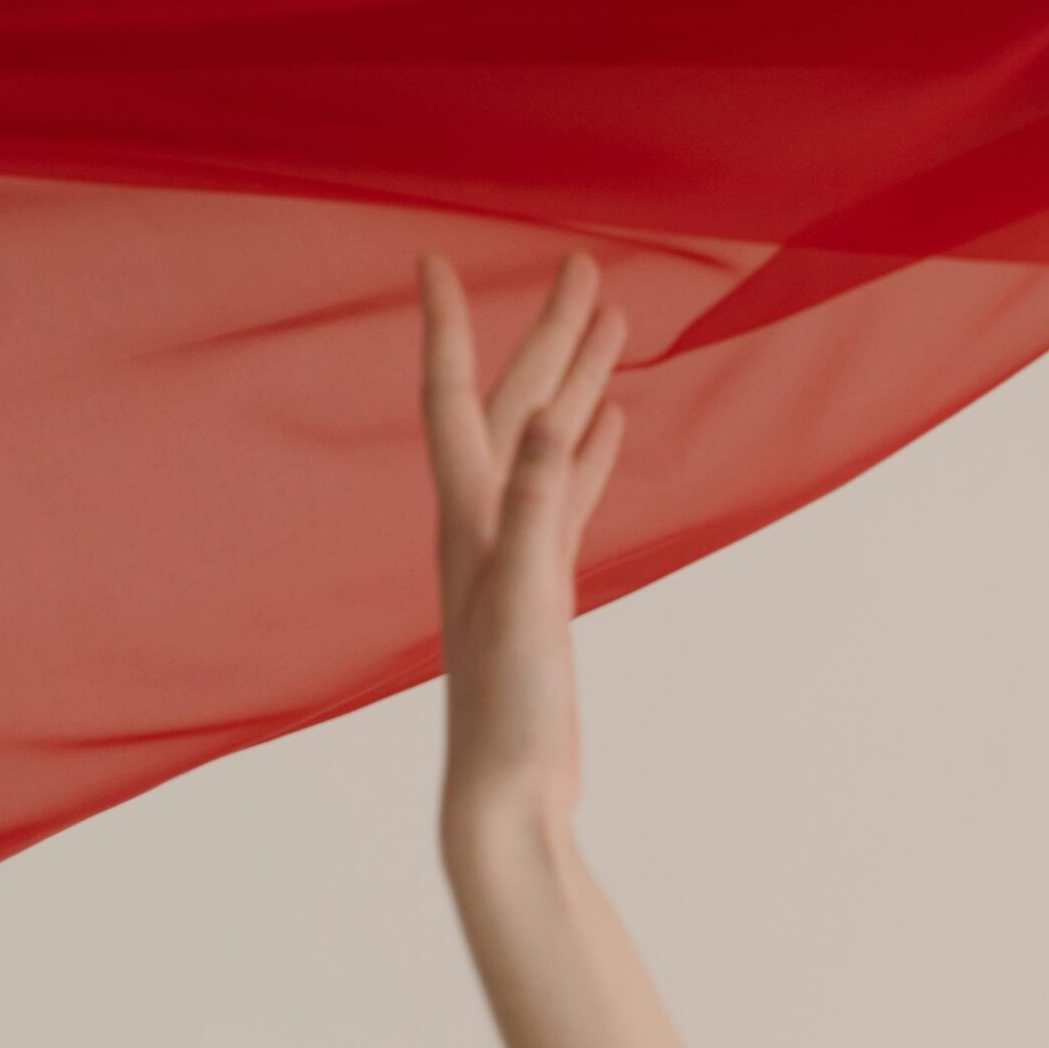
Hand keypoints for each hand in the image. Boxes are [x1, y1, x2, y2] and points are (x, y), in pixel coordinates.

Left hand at [418, 249, 628, 840]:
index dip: (446, 328)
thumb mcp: (526, 598)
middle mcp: (484, 520)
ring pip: (547, 439)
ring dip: (575, 379)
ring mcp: (515, 548)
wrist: (505, 789)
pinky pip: (568, 491)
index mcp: (470, 516)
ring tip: (613, 320)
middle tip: (586, 265)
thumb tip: (553, 415)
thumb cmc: (508, 708)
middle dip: (549, 332)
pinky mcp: (544, 580)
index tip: (434, 258)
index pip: (453, 400)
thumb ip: (538, 504)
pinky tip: (611, 421)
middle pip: (515, 402)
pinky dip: (588, 449)